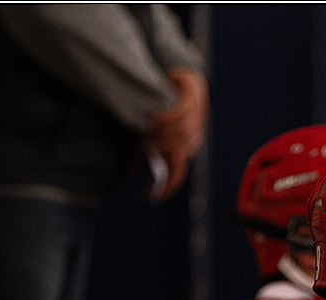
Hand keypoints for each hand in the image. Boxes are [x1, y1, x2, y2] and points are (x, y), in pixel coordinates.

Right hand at [148, 67, 208, 199]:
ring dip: (164, 134)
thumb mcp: (148, 131)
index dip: (169, 186)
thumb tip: (130, 171)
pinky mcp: (193, 100)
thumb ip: (142, 149)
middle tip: (150, 143)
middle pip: (179, 153)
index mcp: (183, 147)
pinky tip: (155, 117)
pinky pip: (181, 113)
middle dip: (163, 150)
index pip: (178, 172)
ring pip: (181, 134)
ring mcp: (195, 119)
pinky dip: (166, 117)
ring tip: (150, 129)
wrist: (179, 77)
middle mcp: (192, 137)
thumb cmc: (162, 109)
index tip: (154, 196)